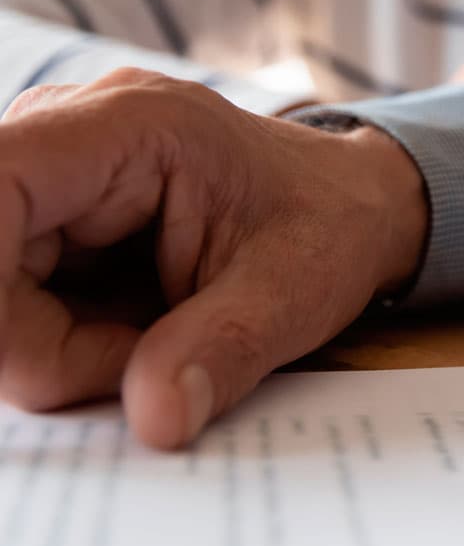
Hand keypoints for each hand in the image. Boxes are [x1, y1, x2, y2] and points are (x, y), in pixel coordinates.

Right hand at [0, 70, 427, 448]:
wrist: (349, 204)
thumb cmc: (328, 226)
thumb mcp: (297, 292)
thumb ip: (224, 349)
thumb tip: (156, 420)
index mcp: (130, 125)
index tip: (32, 365)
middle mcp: (65, 132)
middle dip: (42, 346)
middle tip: (144, 368)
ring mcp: (45, 176)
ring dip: (57, 352)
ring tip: (155, 342)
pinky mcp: (38, 219)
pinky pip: (9, 302)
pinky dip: (59, 345)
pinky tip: (130, 334)